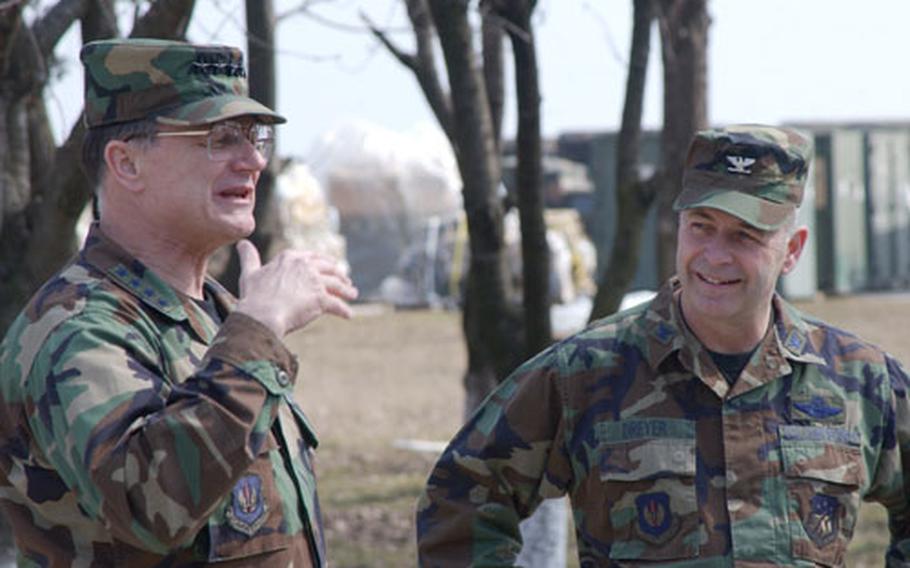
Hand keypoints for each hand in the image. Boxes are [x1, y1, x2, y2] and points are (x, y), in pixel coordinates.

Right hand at [233, 239, 358, 335]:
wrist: (260, 314)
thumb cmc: (253, 296)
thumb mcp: (250, 273)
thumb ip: (249, 257)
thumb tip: (242, 243)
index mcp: (290, 257)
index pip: (313, 257)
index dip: (323, 262)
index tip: (329, 266)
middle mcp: (305, 266)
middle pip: (329, 269)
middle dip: (339, 274)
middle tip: (346, 281)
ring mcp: (315, 281)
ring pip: (337, 285)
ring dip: (347, 290)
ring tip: (352, 295)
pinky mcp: (321, 298)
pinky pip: (337, 305)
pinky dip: (344, 310)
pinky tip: (348, 315)